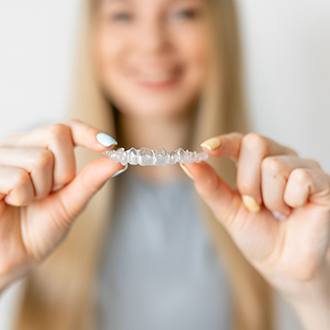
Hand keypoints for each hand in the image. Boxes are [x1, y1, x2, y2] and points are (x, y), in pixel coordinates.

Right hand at [0, 120, 124, 290]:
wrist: (7, 260)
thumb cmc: (34, 231)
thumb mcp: (69, 204)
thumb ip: (91, 180)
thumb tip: (119, 160)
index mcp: (36, 150)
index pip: (66, 127)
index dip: (88, 133)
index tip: (109, 146)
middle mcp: (17, 146)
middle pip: (57, 134)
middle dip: (64, 172)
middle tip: (49, 193)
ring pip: (40, 159)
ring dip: (40, 190)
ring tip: (25, 202)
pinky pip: (19, 176)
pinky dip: (23, 197)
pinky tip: (10, 203)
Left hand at [180, 132, 329, 298]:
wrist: (282, 265)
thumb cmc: (257, 235)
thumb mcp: (227, 209)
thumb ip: (209, 185)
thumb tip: (186, 162)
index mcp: (255, 163)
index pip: (239, 140)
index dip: (223, 142)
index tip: (206, 149)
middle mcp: (279, 158)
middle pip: (256, 143)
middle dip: (247, 181)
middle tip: (254, 205)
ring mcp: (302, 168)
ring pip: (275, 165)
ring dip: (270, 198)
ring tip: (278, 212)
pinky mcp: (322, 182)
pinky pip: (300, 178)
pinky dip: (291, 201)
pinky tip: (295, 211)